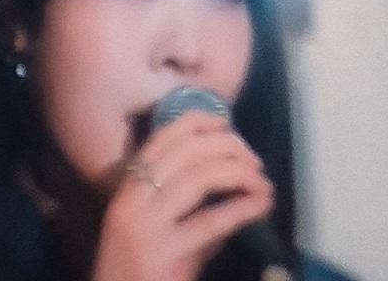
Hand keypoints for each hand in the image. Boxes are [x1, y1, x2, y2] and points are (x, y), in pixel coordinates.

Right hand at [89, 109, 276, 280]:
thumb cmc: (135, 277)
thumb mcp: (152, 235)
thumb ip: (185, 211)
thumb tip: (230, 189)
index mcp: (126, 194)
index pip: (160, 141)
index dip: (196, 122)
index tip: (224, 122)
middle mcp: (132, 204)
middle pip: (184, 153)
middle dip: (225, 146)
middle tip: (253, 158)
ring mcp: (147, 229)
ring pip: (197, 178)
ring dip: (237, 172)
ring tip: (262, 181)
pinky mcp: (165, 257)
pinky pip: (211, 222)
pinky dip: (241, 208)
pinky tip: (260, 205)